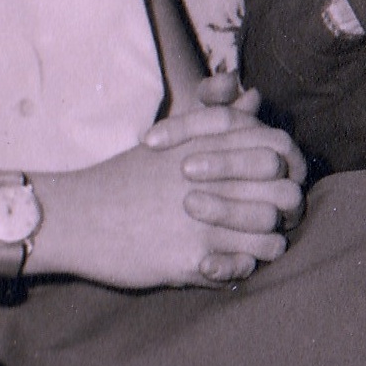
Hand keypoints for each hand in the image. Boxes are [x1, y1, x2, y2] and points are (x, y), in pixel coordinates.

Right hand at [47, 102, 305, 287]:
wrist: (77, 216)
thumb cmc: (126, 176)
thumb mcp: (173, 139)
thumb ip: (218, 118)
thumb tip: (254, 96)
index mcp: (213, 146)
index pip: (281, 152)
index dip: (289, 169)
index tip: (277, 182)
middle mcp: (216, 181)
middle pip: (286, 195)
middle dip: (286, 210)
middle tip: (273, 219)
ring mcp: (205, 222)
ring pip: (272, 238)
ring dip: (267, 243)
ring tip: (251, 244)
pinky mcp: (192, 258)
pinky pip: (243, 270)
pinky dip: (241, 269)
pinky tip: (227, 263)